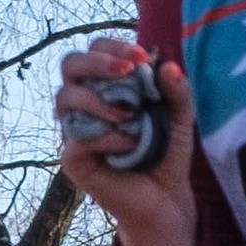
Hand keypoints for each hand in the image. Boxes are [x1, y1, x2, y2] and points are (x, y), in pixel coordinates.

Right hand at [54, 37, 199, 245]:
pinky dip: (106, 137)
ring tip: (128, 115)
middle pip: (69, 64)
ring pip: (64, 98)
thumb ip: (177, 91)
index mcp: (105, 86)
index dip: (113, 46)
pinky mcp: (73, 160)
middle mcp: (84, 103)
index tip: (142, 57)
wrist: (165, 199)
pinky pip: (77, 138)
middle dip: (97, 61)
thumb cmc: (166, 152)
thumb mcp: (180, 117)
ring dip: (97, 99)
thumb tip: (167, 65)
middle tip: (127, 70)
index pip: (94, 51)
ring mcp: (75, 130)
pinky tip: (129, 144)